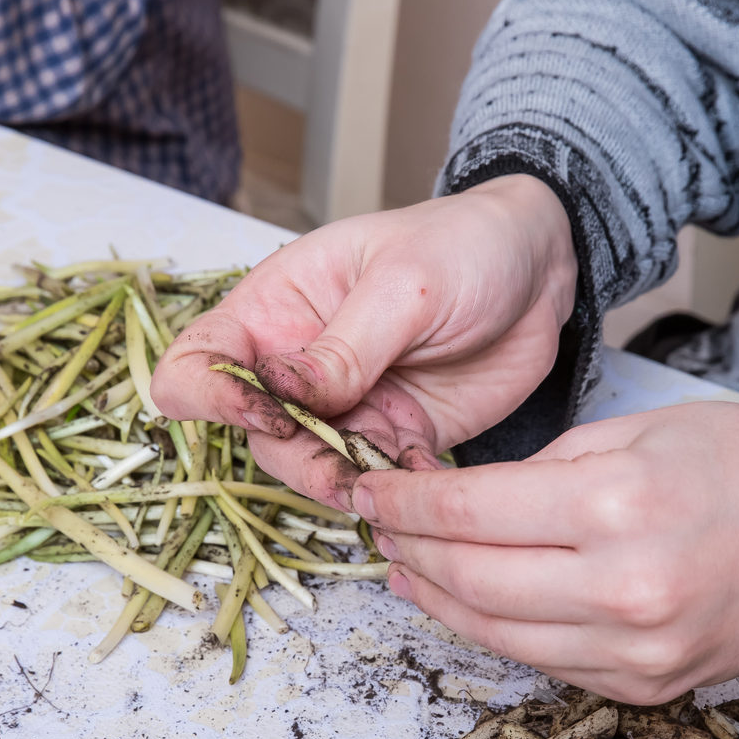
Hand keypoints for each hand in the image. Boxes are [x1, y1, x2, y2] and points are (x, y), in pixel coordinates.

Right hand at [150, 175, 575, 508]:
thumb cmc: (464, 244)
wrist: (541, 267)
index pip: (196, 364)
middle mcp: (298, 367)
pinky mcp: (395, 437)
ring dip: (348, 484)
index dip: (211, 399)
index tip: (267, 411)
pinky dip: (397, 493)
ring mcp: (347, 407)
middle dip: (298, 459)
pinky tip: (430, 473)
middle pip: (257, 436)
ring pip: (314, 470)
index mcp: (276, 309)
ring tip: (398, 473)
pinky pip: (376, 483)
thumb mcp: (405, 282)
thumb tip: (283, 393)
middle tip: (351, 463)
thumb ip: (345, 345)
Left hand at [352, 403, 738, 703]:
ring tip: (406, 569)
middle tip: (378, 527)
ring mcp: (633, 649)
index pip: (472, 511)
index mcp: (618, 505)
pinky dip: (495, 631)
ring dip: (438, 600)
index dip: (406, 503)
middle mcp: (620, 587)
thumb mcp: (647, 428)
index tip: (370, 491)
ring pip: (496, 632)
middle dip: (410, 551)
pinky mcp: (643, 687)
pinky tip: (470, 604)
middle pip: (471, 579)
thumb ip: (550, 463)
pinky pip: (543, 662)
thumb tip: (470, 495)